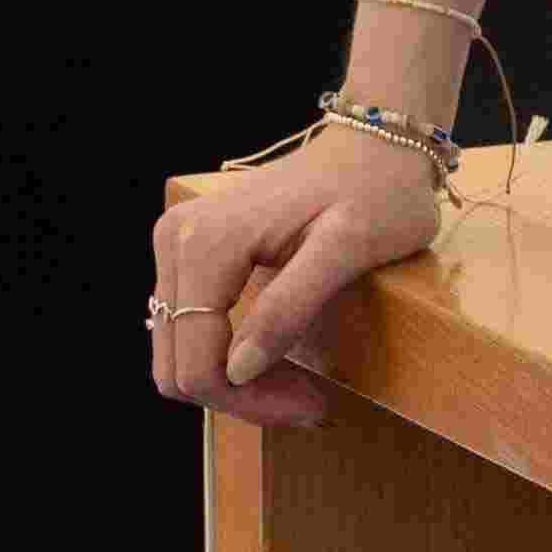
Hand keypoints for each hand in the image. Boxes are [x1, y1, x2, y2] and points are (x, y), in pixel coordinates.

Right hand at [149, 122, 455, 427]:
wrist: (374, 143)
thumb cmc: (375, 190)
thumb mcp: (348, 250)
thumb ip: (290, 305)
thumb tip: (238, 369)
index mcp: (205, 244)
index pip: (197, 363)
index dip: (249, 402)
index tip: (313, 408)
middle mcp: (176, 242)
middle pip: (178, 364)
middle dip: (241, 399)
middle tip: (308, 404)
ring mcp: (178, 245)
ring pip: (179, 353)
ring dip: (235, 384)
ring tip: (299, 387)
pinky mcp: (192, 252)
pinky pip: (191, 328)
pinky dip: (228, 358)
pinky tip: (277, 361)